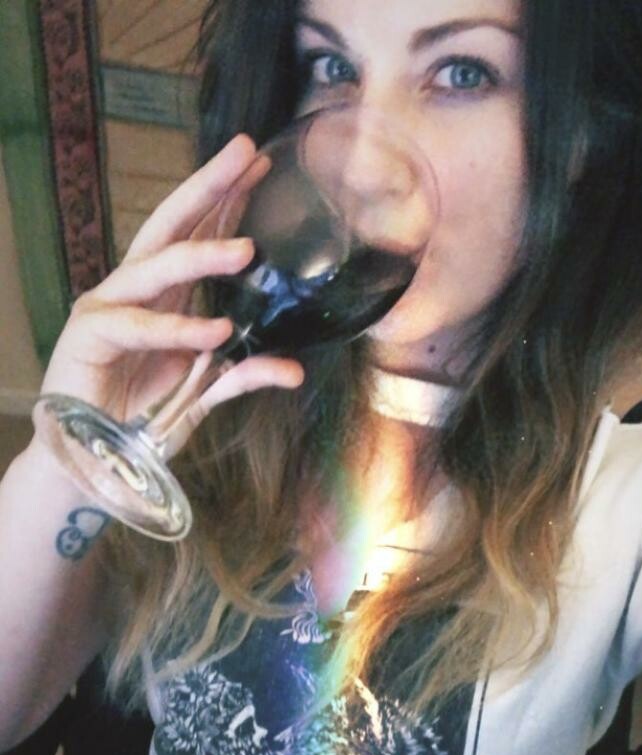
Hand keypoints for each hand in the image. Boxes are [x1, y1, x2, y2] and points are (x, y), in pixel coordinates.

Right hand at [37, 134, 304, 433]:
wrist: (91, 457)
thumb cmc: (140, 418)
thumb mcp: (203, 394)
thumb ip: (242, 375)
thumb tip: (294, 370)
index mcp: (166, 295)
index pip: (198, 233)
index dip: (229, 199)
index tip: (264, 163)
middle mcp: (137, 291)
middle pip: (173, 226)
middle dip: (210, 187)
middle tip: (247, 153)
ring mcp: (110, 307)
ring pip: (156, 266)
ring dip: (200, 255)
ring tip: (246, 250)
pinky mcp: (89, 335)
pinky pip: (138, 326)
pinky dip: (175, 330)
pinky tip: (214, 331)